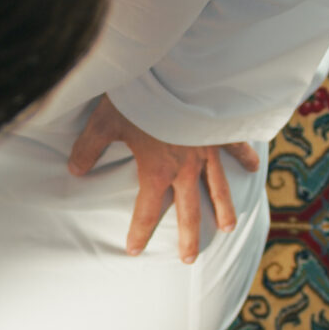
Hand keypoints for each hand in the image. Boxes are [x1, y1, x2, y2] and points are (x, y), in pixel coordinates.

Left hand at [67, 95, 261, 264]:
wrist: (177, 71)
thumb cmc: (139, 97)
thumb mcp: (105, 121)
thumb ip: (89, 147)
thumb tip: (74, 169)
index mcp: (156, 170)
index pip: (145, 211)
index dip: (139, 232)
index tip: (134, 251)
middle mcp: (185, 168)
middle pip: (188, 211)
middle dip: (189, 237)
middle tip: (189, 257)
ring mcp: (207, 151)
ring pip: (218, 187)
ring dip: (223, 209)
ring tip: (228, 228)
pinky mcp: (221, 131)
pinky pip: (237, 148)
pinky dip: (245, 157)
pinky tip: (254, 167)